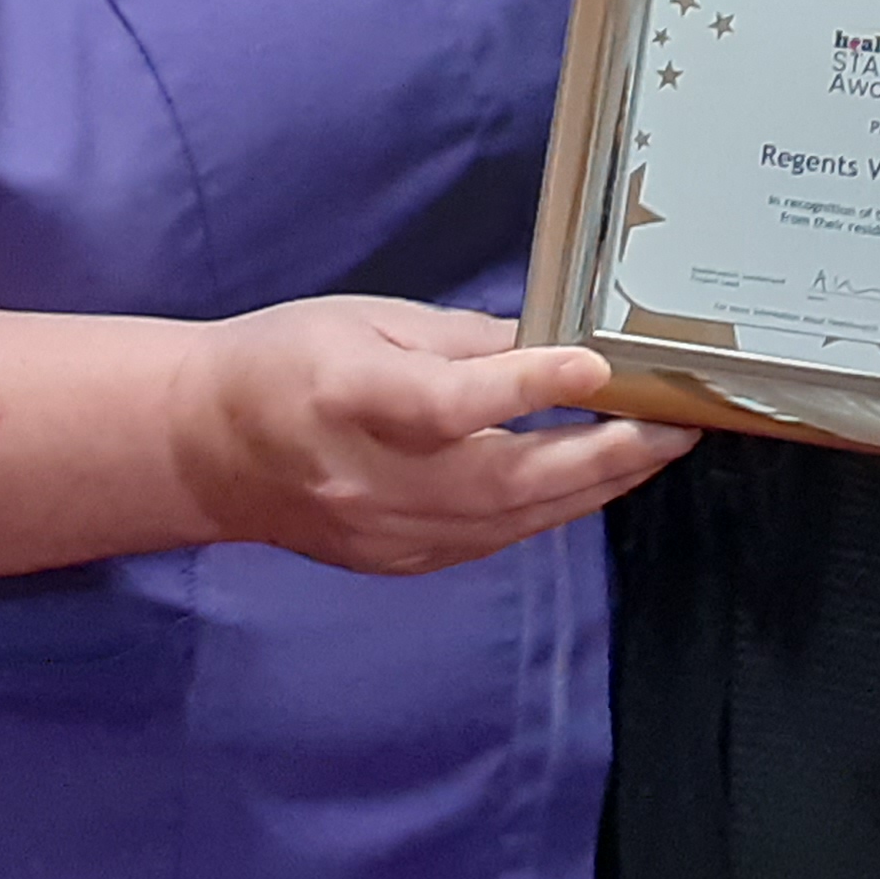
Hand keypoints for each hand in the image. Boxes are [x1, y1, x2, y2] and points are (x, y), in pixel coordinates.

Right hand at [169, 296, 695, 575]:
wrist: (206, 448)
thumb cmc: (285, 360)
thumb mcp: (367, 318)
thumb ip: (463, 339)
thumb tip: (554, 346)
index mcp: (348, 396)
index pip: (448, 404)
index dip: (525, 387)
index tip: (596, 367)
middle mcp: (368, 476)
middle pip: (502, 478)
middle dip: (602, 454)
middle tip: (673, 422)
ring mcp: (382, 531)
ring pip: (511, 521)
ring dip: (594, 486)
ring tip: (654, 448)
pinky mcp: (395, 560)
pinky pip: (491, 540)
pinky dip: (549, 510)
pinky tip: (593, 480)